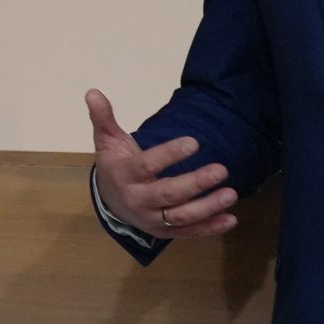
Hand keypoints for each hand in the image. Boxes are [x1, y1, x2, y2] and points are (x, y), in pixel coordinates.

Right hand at [84, 89, 236, 239]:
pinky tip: (231, 219)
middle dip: (196, 183)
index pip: (147, 165)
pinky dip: (210, 228)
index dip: (170, 155)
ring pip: (181, 216)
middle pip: (168, 193)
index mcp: (124, 175)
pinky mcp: (164, 232)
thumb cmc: (115, 165)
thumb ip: (103, 117)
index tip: (194, 142)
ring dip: (208, 207)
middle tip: (222, 169)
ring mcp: (151, 219)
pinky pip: (188, 232)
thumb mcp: (107, 141)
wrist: (109, 201)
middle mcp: (137, 200)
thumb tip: (93, 92)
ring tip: (231, 193)